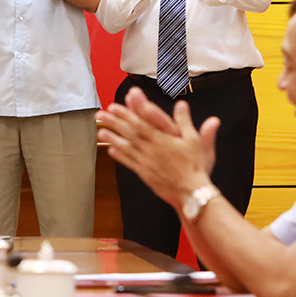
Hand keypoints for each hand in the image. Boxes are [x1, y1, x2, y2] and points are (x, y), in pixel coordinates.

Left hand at [98, 86, 216, 209]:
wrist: (192, 192)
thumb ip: (185, 121)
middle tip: (99, 115)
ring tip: (100, 131)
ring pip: (126, 148)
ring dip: (112, 138)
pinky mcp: (145, 174)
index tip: (113, 107)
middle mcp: (151, 150)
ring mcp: (147, 162)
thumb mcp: (194, 140)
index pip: (139, 123)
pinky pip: (130, 163)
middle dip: (113, 122)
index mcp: (162, 140)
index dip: (125, 114)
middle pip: (128, 133)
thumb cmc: (195, 166)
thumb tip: (182, 104)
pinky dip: (120, 156)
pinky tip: (111, 150)